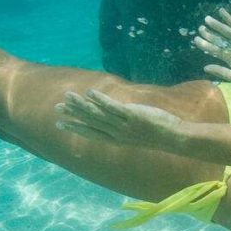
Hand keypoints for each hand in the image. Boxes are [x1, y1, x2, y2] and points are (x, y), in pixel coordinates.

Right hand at [54, 88, 188, 147]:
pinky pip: (113, 107)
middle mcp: (116, 133)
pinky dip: (101, 100)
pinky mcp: (132, 116)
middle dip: (72, 114)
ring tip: (68, 96)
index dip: (75, 128)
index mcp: (116, 139)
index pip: (91, 132)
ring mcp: (123, 125)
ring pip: (97, 114)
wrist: (174, 138)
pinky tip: (90, 92)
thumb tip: (117, 115)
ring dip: (81, 105)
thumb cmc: (157, 134)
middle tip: (56, 107)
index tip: (60, 124)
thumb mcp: (136, 131)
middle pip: (89, 122)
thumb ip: (124, 124)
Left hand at [195, 8, 230, 84]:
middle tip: (199, 29)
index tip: (196, 40)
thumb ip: (219, 71)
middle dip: (208, 34)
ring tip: (206, 19)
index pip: (214, 50)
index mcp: (229, 57)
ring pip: (223, 30)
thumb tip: (204, 68)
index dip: (205, 45)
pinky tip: (221, 11)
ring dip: (215, 24)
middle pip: (217, 39)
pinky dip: (228, 18)